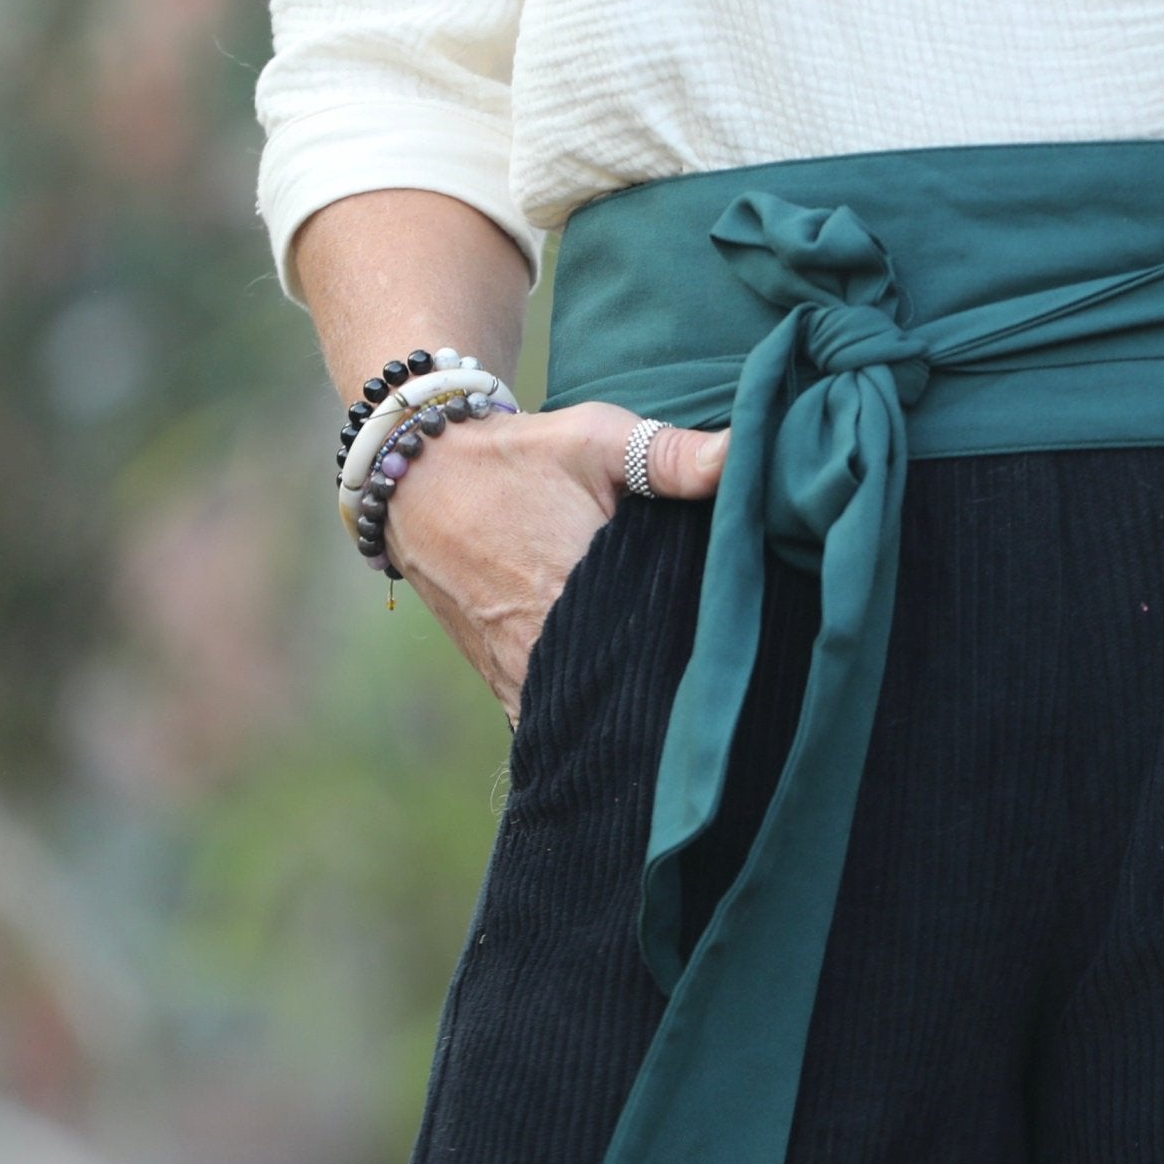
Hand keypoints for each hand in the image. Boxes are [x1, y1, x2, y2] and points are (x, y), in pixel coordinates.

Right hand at [382, 403, 730, 726]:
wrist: (419, 483)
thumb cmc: (518, 457)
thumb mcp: (596, 439)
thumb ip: (671, 455)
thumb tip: (745, 455)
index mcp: (580, 590)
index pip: (669, 643)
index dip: (708, 643)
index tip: (736, 637)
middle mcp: (547, 648)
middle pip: (636, 689)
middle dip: (676, 682)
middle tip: (716, 665)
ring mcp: (522, 677)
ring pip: (594, 715)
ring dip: (631, 704)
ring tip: (675, 686)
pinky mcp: (505, 688)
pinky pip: (556, 723)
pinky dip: (588, 717)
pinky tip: (624, 705)